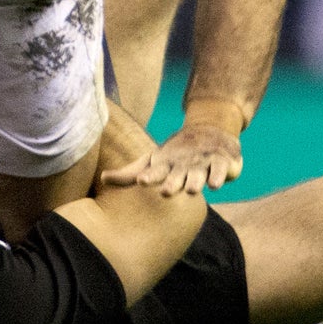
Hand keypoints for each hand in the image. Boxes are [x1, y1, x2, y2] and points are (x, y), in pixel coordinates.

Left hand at [100, 118, 243, 197]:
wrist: (209, 131)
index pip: (155, 171)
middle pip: (177, 174)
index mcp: (166, 163)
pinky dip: (217, 176)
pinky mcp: (221, 162)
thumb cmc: (175, 154)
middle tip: (166, 191)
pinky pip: (219, 170)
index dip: (149, 176)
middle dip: (172, 182)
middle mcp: (183, 163)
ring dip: (195, 181)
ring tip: (192, 190)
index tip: (140, 181)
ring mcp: (202, 161)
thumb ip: (129, 174)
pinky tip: (214, 185)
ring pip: (198, 173)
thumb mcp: (153, 161)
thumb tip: (102, 178)